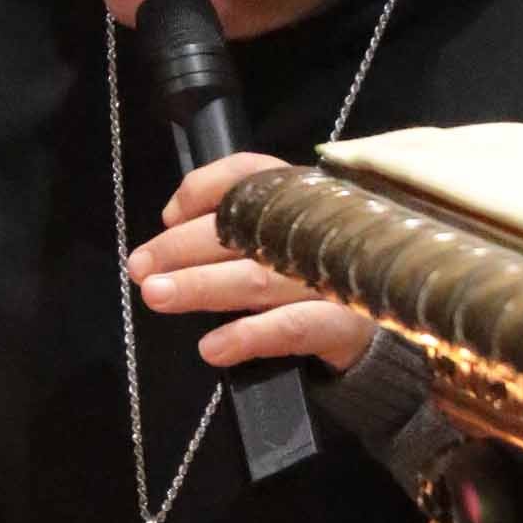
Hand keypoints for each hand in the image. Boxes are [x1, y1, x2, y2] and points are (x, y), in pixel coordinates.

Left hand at [126, 153, 372, 372]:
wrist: (382, 330)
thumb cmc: (312, 276)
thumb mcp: (273, 241)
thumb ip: (227, 221)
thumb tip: (172, 218)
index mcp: (301, 199)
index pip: (251, 174)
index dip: (205, 188)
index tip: (168, 216)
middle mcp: (317, 230)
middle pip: (243, 229)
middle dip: (182, 247)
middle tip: (140, 267)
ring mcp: (332, 278)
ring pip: (258, 279)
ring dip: (201, 286)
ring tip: (157, 295)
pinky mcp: (343, 325)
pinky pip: (291, 329)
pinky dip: (247, 336)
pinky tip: (212, 347)